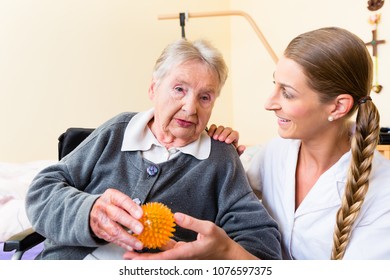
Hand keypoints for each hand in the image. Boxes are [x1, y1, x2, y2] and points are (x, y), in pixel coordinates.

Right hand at [89, 188, 143, 250]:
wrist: (94, 209)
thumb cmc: (112, 204)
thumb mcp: (120, 199)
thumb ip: (131, 205)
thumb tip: (144, 215)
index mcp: (111, 196)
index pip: (122, 200)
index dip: (131, 208)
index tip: (141, 215)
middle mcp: (104, 207)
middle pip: (116, 215)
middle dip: (130, 223)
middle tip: (140, 229)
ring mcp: (100, 220)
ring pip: (113, 230)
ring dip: (128, 238)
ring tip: (138, 244)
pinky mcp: (99, 231)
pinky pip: (111, 239)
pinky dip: (122, 244)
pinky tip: (131, 247)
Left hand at [123, 212, 256, 259]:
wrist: (226, 254)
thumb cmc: (219, 242)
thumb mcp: (208, 228)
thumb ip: (192, 222)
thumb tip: (175, 216)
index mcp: (186, 253)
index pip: (163, 258)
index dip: (148, 259)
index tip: (134, 257)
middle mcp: (181, 256)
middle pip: (158, 260)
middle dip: (141, 259)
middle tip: (126, 255)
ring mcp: (181, 254)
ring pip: (160, 255)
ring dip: (147, 254)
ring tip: (132, 249)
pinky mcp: (182, 250)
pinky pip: (167, 249)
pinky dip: (157, 246)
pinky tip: (149, 240)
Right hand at [207, 124, 245, 155]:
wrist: (218, 157)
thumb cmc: (227, 155)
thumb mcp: (233, 155)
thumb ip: (239, 151)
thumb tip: (243, 147)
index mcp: (234, 138)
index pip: (235, 134)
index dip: (231, 136)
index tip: (227, 142)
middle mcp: (228, 133)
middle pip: (228, 129)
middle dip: (224, 134)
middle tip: (220, 139)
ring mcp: (221, 131)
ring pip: (221, 127)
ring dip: (217, 132)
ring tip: (214, 138)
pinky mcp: (214, 131)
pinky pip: (213, 127)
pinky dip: (212, 129)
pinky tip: (209, 135)